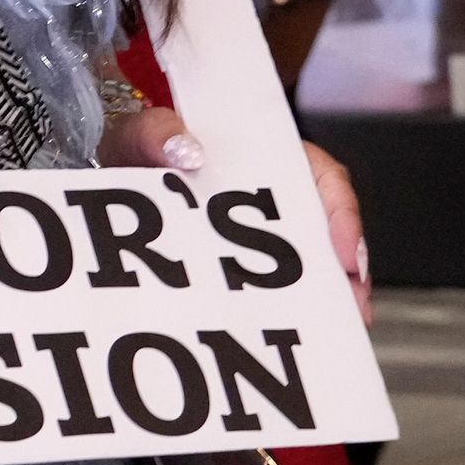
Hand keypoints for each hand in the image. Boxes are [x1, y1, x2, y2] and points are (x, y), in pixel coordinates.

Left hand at [104, 107, 371, 311]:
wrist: (112, 183)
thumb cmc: (138, 149)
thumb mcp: (143, 133)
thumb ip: (158, 132)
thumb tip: (186, 149)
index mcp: (262, 154)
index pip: (319, 176)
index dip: (341, 213)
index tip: (343, 253)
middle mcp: (273, 193)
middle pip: (326, 229)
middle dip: (347, 270)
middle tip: (352, 306)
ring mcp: (260, 230)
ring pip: (309, 261)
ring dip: (326, 294)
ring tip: (337, 327)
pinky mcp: (242, 262)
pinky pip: (277, 285)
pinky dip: (288, 308)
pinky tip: (293, 331)